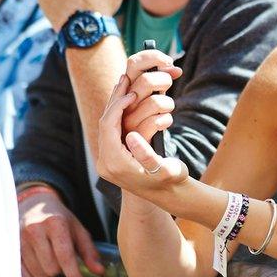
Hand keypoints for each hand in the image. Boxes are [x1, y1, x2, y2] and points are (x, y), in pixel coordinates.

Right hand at [18, 189, 104, 276]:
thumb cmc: (59, 219)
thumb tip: (99, 272)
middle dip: (60, 271)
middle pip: (51, 269)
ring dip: (46, 274)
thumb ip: (89, 251)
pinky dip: (32, 276)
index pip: (65, 256)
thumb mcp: (77, 230)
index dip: (74, 276)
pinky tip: (35, 263)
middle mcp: (35, 230)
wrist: (32, 204)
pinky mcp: (8, 249)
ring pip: (37, 274)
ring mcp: (18, 239)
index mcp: (56, 223)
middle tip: (61, 261)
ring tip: (47, 259)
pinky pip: (22, 276)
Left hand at [97, 73, 188, 195]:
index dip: (119, 106)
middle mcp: (106, 163)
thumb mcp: (166, 170)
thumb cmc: (172, 182)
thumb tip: (130, 135)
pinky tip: (127, 103)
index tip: (132, 92)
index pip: (109, 126)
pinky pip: (111, 132)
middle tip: (124, 79)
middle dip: (115, 101)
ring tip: (124, 86)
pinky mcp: (112, 159)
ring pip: (107, 127)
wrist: (169, 197)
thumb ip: (147, 154)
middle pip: (105, 124)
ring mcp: (107, 162)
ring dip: (116, 106)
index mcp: (116, 164)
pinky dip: (119, 115)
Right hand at [121, 50, 182, 141]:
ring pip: (156, 101)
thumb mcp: (152, 96)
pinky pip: (158, 122)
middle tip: (168, 87)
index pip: (134, 62)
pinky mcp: (137, 136)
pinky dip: (166, 121)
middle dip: (164, 80)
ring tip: (166, 110)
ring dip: (168, 104)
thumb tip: (176, 69)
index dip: (152, 56)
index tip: (168, 61)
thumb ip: (160, 81)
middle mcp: (124, 102)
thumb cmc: (148, 117)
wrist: (142, 149)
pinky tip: (164, 123)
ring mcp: (129, 120)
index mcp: (126, 88)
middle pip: (146, 80)